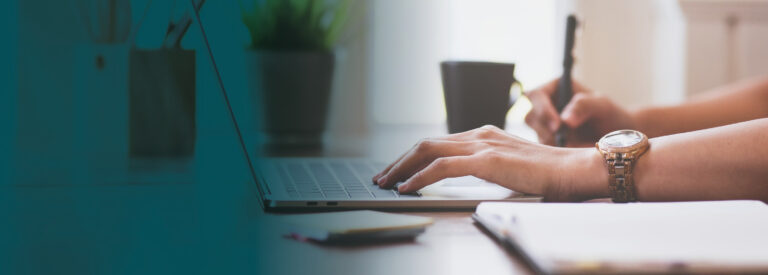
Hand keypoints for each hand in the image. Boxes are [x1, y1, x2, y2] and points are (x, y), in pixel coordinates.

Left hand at [371, 125, 607, 200]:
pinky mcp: (487, 160)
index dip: (413, 157)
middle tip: (381, 177)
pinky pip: (442, 167)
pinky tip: (407, 187)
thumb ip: (489, 168)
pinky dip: (419, 177)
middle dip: (399, 160)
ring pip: (428, 151)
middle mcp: (480, 135)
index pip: (439, 144)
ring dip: (401, 167)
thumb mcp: (511, 168)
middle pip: (426, 144)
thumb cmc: (550, 174)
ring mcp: (482, 145)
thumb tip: (467, 180)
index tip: (397, 171)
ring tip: (386, 182)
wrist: (577, 169)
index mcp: (485, 136)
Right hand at [524, 78, 635, 146]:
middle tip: (565, 140)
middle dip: (546, 130)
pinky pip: (542, 149)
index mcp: (555, 88)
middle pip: (530, 116)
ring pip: (535, 134)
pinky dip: (555, 153)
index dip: (543, 109)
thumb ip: (584, 105)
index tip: (558, 125)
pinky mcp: (547, 141)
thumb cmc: (611, 115)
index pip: (536, 95)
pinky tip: (572, 151)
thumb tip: (565, 120)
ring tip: (575, 145)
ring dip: (552, 142)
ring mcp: (545, 125)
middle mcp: (546, 105)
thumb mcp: (602, 105)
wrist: (617, 139)